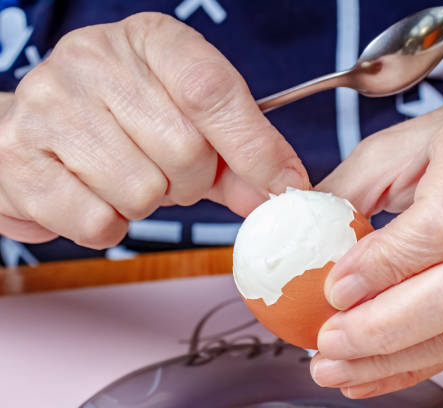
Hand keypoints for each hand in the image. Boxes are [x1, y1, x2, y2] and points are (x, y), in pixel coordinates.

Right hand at [0, 13, 308, 247]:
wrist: (37, 129)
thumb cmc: (125, 123)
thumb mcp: (190, 121)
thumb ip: (239, 155)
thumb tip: (284, 191)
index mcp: (149, 40)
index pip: (212, 90)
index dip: (254, 147)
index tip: (284, 184)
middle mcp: (94, 60)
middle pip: (185, 151)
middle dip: (191, 181)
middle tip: (172, 173)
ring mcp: (48, 106)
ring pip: (143, 192)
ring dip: (149, 203)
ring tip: (129, 178)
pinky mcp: (18, 161)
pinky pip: (99, 222)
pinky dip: (110, 224)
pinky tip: (96, 196)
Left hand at [311, 83, 442, 397]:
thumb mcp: (407, 143)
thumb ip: (353, 190)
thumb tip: (302, 241)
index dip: (387, 263)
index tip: (335, 288)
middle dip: (385, 327)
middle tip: (328, 342)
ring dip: (397, 358)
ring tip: (338, 368)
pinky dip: (422, 363)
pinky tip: (376, 373)